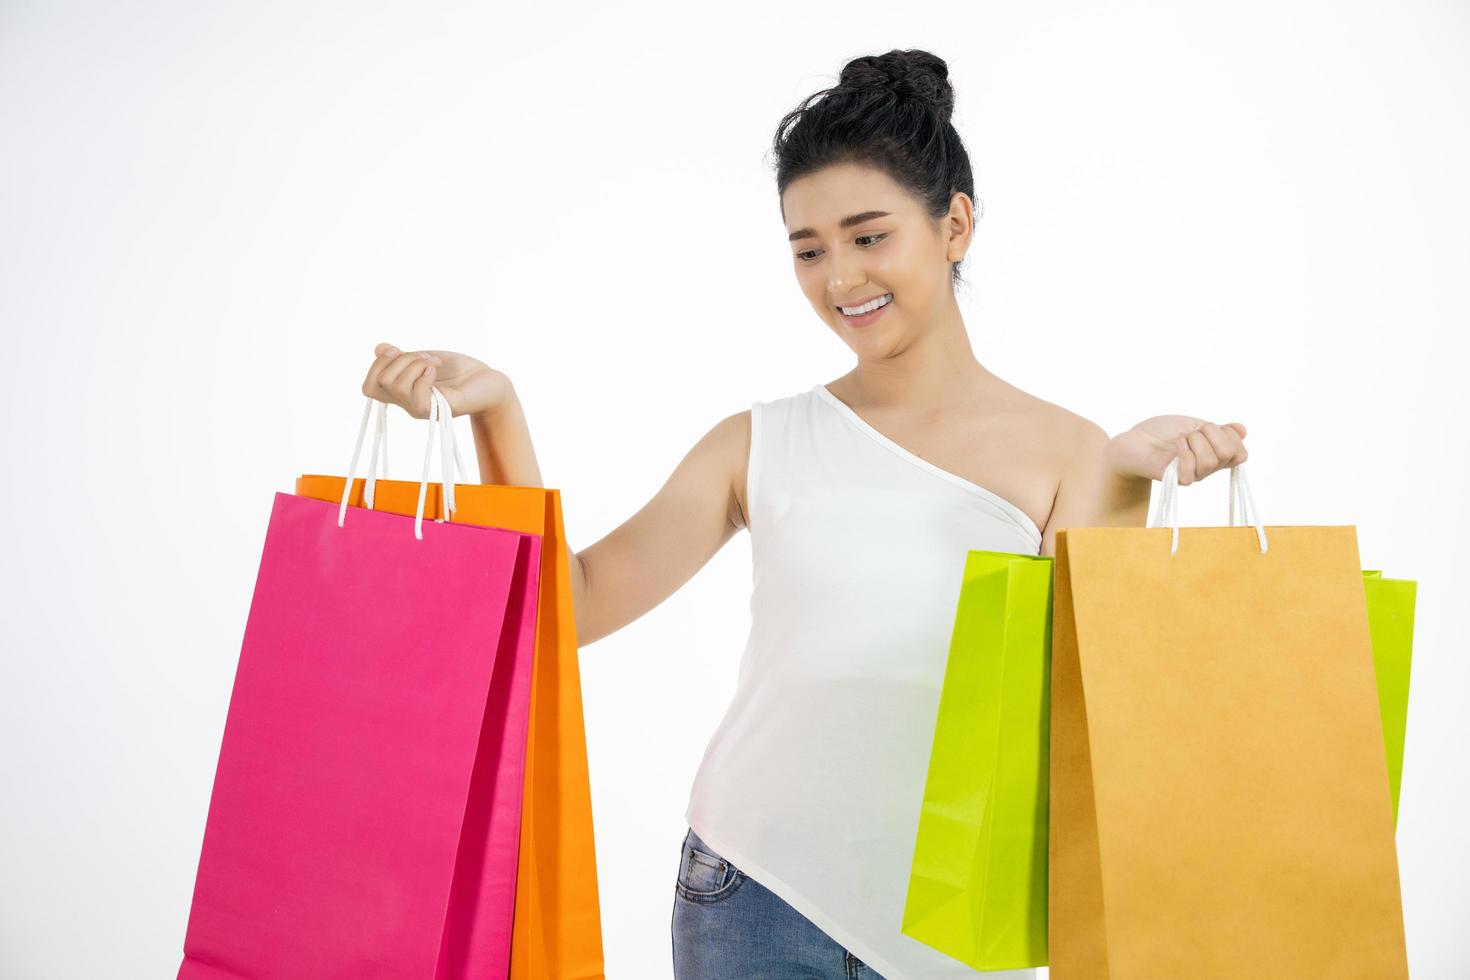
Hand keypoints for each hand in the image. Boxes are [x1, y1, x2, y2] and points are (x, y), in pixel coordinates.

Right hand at [361, 343, 514, 419]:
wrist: (489, 381)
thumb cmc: (458, 371)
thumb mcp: (424, 357)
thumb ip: (401, 356)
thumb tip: (379, 348)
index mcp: (402, 392)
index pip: (369, 387)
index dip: (376, 365)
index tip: (396, 350)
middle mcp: (408, 404)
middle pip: (381, 383)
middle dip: (400, 360)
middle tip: (424, 356)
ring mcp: (422, 409)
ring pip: (396, 386)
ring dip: (414, 363)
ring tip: (434, 362)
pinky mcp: (439, 410)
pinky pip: (417, 396)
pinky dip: (424, 373)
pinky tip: (436, 369)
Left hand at [1104, 415, 1247, 484]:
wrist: (1134, 440)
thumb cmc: (1163, 432)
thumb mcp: (1196, 424)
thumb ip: (1219, 430)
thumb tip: (1243, 430)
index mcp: (1215, 455)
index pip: (1241, 453)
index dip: (1229, 435)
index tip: (1208, 426)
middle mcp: (1207, 469)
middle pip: (1228, 453)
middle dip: (1211, 433)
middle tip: (1192, 432)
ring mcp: (1192, 475)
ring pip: (1210, 460)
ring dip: (1194, 440)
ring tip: (1180, 439)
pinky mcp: (1174, 480)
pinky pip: (1190, 473)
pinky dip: (1184, 452)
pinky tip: (1175, 446)